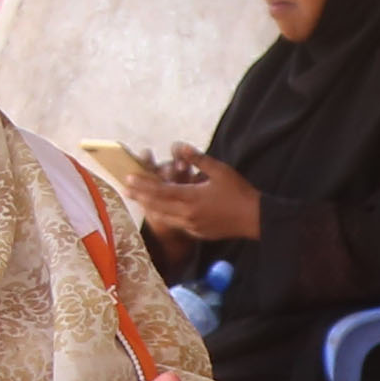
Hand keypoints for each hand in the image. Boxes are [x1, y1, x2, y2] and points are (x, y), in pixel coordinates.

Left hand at [114, 148, 263, 245]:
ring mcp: (191, 226)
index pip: (160, 191)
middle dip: (139, 196)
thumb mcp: (220, 171)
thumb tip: (179, 147)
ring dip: (149, 207)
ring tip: (138, 199)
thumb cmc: (239, 192)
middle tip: (124, 188)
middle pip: (156, 205)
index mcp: (192, 198)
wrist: (255, 219)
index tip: (129, 178)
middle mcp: (187, 214)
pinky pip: (175, 224)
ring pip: (163, 217)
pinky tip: (159, 211)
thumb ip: (197, 159)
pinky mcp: (197, 233)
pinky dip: (163, 216)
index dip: (143, 184)